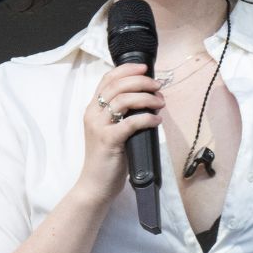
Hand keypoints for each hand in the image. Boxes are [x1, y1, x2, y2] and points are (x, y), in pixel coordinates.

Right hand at [75, 62, 164, 203]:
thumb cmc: (107, 159)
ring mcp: (99, 127)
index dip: (126, 69)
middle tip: (157, 87)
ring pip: (123, 100)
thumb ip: (121, 115)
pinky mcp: (108, 141)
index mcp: (92, 109)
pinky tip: (156, 120)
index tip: (144, 68)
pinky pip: (130, 123)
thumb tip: (148, 101)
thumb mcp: (110, 131)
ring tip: (159, 103)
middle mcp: (93, 114)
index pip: (107, 79)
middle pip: (116, 86)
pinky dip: (146, 118)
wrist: (95, 185)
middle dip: (141, 82)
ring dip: (146, 98)